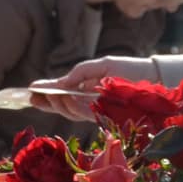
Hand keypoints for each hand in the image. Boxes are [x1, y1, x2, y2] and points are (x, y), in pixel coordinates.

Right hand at [29, 56, 157, 121]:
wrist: (152, 77)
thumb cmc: (127, 70)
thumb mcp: (99, 66)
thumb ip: (79, 73)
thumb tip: (60, 83)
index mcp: (86, 90)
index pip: (62, 94)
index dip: (46, 94)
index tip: (30, 90)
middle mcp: (88, 102)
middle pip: (62, 106)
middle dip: (46, 103)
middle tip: (33, 97)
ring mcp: (96, 110)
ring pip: (70, 112)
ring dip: (58, 104)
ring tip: (50, 94)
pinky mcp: (105, 115)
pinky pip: (84, 114)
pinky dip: (73, 106)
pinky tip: (66, 98)